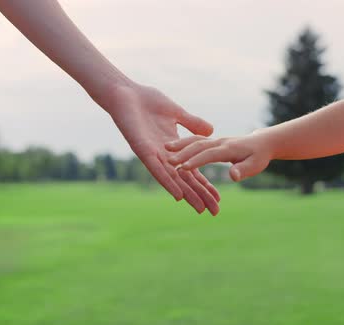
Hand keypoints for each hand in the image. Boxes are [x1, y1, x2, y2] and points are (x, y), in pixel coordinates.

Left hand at [103, 83, 220, 214]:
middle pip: (184, 180)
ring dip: (187, 195)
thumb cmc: (147, 101)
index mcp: (172, 149)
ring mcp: (153, 155)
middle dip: (200, 196)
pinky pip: (156, 170)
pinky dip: (168, 183)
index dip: (204, 184)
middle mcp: (163, 156)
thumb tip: (211, 131)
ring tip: (200, 209)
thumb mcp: (177, 113)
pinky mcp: (142, 150)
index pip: (191, 170)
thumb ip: (192, 123)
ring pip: (172, 179)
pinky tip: (178, 196)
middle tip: (215, 212)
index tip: (218, 197)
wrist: (125, 92)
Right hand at [166, 131, 271, 181]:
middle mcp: (218, 142)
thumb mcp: (256, 164)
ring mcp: (213, 140)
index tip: (184, 169)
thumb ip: (243, 170)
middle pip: (198, 146)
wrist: (264, 141)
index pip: (210, 154)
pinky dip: (183, 143)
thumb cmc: (260, 155)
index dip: (197, 161)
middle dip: (183, 153)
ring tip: (166, 150)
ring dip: (180, 145)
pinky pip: (195, 140)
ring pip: (194, 140)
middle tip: (170, 162)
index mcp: (228, 148)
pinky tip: (173, 149)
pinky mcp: (210, 141)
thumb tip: (233, 176)